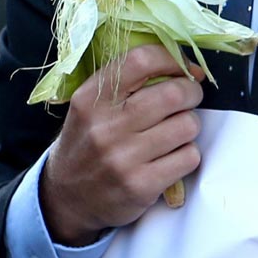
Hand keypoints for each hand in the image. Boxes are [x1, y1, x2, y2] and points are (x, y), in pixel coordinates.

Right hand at [40, 42, 203, 246]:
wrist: (65, 198)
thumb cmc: (88, 143)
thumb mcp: (90, 107)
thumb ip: (126, 82)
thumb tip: (181, 62)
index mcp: (91, 99)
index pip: (142, 60)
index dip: (173, 59)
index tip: (186, 69)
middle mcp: (105, 127)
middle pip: (175, 93)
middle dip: (191, 94)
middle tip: (186, 101)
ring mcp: (123, 158)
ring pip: (188, 125)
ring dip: (188, 127)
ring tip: (172, 133)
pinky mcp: (141, 185)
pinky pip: (189, 156)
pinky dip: (186, 155)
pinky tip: (168, 158)